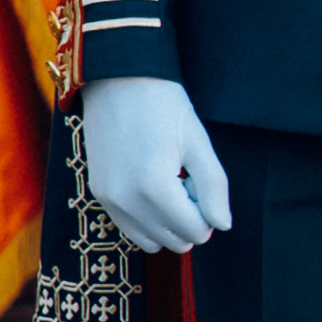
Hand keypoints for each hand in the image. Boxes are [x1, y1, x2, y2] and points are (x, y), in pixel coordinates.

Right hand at [78, 77, 234, 252]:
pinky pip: (129, 228)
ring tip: (168, 181)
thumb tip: (222, 225)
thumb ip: (213, 187)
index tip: (198, 177)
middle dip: (189, 217)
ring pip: (151, 241)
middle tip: (185, 178)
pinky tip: (150, 183)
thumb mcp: (198, 142)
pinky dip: (147, 218)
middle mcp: (126, 201)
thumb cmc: (163, 105)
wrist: (116, 80)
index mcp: (154, 189)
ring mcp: (108, 199)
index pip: (196, 231)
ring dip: (168, 221)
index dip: (209, 210)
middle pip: (175, 241)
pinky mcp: (99, 193)